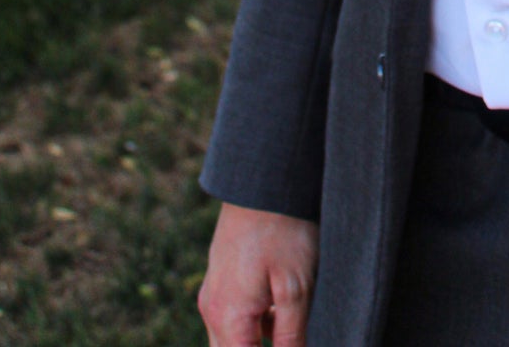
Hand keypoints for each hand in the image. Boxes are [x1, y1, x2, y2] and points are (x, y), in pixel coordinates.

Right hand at [198, 202, 319, 346]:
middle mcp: (212, 309)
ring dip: (256, 341)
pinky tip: (280, 307)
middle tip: (288, 339)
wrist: (265, 177)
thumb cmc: (283, 230)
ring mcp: (213, 291)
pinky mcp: (220, 277)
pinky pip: (232, 317)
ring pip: (230, 339)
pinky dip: (253, 324)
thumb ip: (291, 337)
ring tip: (288, 320)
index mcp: (228, 317)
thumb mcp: (296, 288)